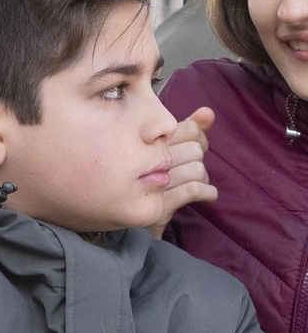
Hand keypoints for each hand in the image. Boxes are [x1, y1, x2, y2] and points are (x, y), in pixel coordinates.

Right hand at [149, 106, 216, 238]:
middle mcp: (144, 160)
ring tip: (195, 185)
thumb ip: (186, 130)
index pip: (188, 129)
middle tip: (192, 171)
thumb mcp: (163, 151)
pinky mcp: (157, 205)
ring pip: (196, 170)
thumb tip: (208, 112)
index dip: (199, 138)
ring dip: (203, 179)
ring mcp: (149, 183)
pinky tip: (206, 196)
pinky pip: (193, 190)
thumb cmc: (145, 178)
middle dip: (199, 161)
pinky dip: (207, 193)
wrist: (125, 220)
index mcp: (143, 142)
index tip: (196, 149)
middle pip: (195, 150)